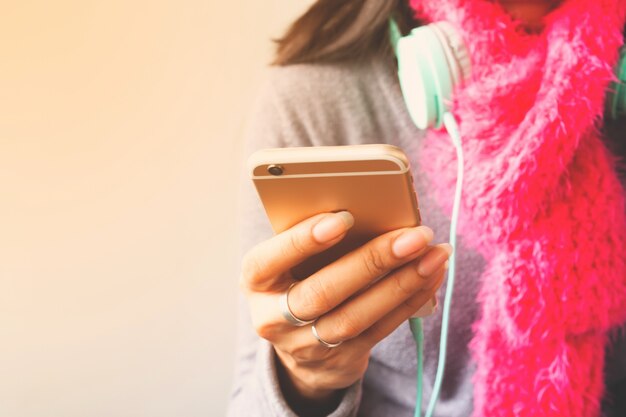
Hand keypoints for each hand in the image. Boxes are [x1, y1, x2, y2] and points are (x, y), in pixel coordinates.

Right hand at [240, 211, 450, 410]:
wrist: (299, 345)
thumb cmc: (297, 279)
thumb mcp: (287, 260)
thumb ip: (312, 238)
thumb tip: (369, 209)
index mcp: (256, 281)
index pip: (268, 260)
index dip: (303, 240)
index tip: (343, 217)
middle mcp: (273, 317)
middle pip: (322, 292)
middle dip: (372, 262)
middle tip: (413, 236)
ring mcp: (307, 344)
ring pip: (356, 317)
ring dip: (402, 283)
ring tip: (434, 253)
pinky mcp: (342, 359)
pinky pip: (380, 329)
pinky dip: (410, 299)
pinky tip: (431, 274)